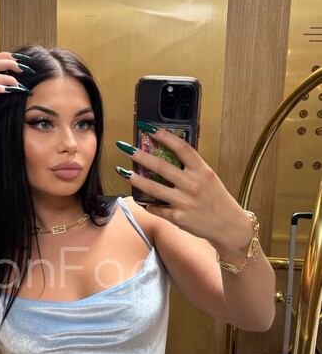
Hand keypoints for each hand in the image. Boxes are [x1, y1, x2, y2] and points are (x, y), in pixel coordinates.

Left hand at [116, 128, 252, 255]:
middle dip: (141, 156)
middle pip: (161, 166)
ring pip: (153, 187)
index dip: (164, 136)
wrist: (228, 225)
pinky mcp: (177, 217)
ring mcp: (184, 201)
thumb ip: (191, 167)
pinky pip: (156, 208)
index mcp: (202, 170)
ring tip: (125, 172)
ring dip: (136, 179)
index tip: (149, 129)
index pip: (181, 148)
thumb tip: (167, 155)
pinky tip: (140, 199)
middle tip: (127, 149)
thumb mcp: (209, 178)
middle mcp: (192, 184)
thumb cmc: (217, 199)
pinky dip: (147, 203)